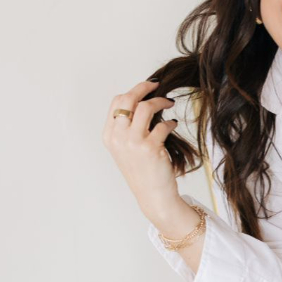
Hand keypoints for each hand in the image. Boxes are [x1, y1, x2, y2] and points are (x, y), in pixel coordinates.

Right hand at [102, 78, 179, 216]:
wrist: (152, 195)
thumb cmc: (142, 172)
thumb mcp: (126, 149)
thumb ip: (127, 128)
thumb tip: (142, 101)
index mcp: (109, 136)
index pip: (116, 103)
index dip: (132, 91)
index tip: (146, 89)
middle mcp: (118, 138)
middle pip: (128, 99)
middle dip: (144, 87)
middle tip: (157, 85)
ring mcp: (133, 143)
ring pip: (145, 107)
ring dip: (160, 101)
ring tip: (169, 102)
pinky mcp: (150, 148)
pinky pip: (162, 125)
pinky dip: (170, 122)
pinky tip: (173, 124)